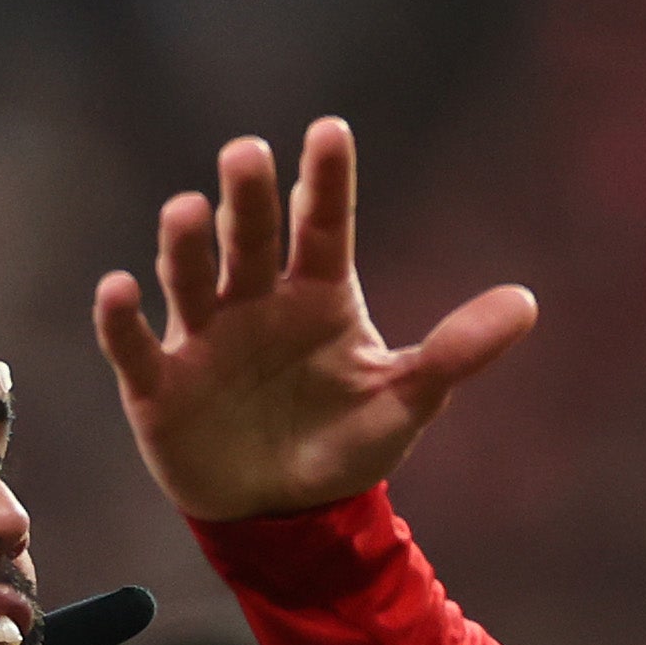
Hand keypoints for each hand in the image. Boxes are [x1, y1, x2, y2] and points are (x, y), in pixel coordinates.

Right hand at [95, 118, 539, 522]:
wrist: (286, 514)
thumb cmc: (344, 444)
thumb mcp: (406, 401)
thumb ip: (457, 352)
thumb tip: (527, 304)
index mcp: (319, 295)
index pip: (323, 227)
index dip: (325, 182)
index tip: (330, 130)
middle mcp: (256, 300)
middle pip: (251, 237)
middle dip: (249, 197)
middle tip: (248, 153)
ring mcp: (204, 337)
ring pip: (190, 276)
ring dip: (187, 244)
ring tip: (188, 210)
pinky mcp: (159, 383)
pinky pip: (135, 344)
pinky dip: (121, 319)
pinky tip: (118, 289)